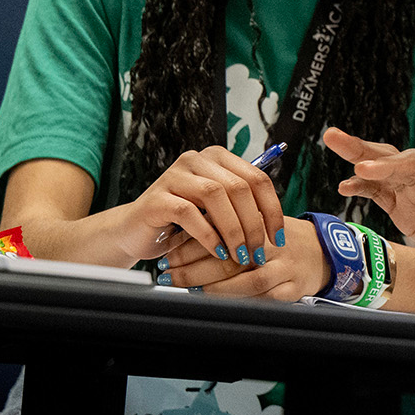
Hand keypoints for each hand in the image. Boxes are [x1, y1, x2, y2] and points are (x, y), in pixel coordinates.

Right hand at [124, 146, 286, 269]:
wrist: (136, 232)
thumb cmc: (180, 225)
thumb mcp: (216, 214)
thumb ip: (240, 210)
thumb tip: (274, 230)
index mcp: (217, 159)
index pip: (257, 178)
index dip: (272, 209)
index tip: (278, 237)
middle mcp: (197, 160)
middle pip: (239, 186)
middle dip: (253, 224)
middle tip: (257, 252)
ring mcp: (175, 175)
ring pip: (215, 195)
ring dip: (233, 229)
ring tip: (239, 255)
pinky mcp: (158, 197)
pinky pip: (189, 212)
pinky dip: (208, 235)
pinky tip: (217, 252)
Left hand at [161, 215, 327, 299]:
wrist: (320, 251)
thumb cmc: (278, 237)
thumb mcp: (255, 222)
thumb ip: (225, 223)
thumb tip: (180, 231)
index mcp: (262, 222)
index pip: (223, 229)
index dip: (192, 244)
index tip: (169, 252)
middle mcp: (274, 245)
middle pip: (231, 258)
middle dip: (194, 269)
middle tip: (170, 274)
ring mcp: (285, 269)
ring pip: (247, 282)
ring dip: (213, 288)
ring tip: (188, 288)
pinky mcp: (292, 290)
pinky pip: (262, 300)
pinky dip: (237, 301)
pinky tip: (215, 301)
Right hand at [324, 128, 414, 272]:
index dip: (393, 166)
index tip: (365, 170)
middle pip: (397, 159)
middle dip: (365, 148)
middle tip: (333, 136)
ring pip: (386, 172)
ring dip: (359, 160)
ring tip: (331, 144)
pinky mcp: (414, 209)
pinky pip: (385, 196)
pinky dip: (365, 190)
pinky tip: (345, 189)